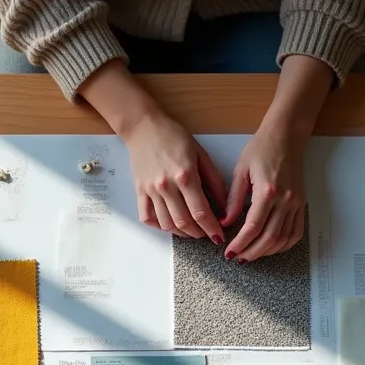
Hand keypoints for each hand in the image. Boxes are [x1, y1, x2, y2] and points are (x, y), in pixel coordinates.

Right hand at [124, 111, 226, 241]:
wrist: (144, 128)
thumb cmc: (174, 137)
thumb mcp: (201, 155)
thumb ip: (214, 181)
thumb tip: (224, 205)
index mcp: (186, 176)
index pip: (201, 212)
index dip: (212, 228)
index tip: (219, 236)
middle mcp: (167, 186)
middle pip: (184, 222)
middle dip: (199, 233)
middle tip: (207, 234)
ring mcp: (151, 191)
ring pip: (167, 224)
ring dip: (182, 233)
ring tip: (191, 230)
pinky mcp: (140, 192)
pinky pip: (147, 218)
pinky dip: (159, 226)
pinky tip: (170, 225)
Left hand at [222, 127, 305, 262]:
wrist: (286, 136)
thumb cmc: (262, 148)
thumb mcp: (240, 171)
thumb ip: (233, 200)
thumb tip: (225, 223)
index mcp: (267, 191)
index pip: (253, 227)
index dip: (240, 243)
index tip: (229, 252)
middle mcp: (285, 200)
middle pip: (269, 238)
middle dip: (252, 252)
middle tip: (238, 258)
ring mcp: (296, 203)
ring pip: (283, 239)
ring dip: (267, 252)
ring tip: (251, 255)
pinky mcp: (301, 203)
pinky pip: (296, 232)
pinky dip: (284, 244)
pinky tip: (272, 248)